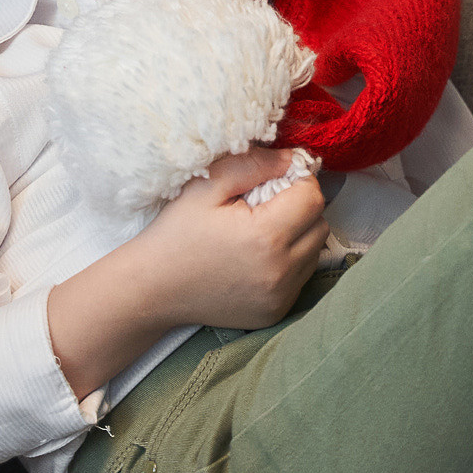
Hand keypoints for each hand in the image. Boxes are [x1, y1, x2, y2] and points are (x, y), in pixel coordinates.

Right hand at [46, 146, 326, 397]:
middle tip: (266, 203)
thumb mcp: (207, 186)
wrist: (152, 289)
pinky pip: (301, 277)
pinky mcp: (276, 313)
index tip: (273, 179)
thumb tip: (293, 159)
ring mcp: (281, 297)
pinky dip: (290, 261)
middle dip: (301, 207)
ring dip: (299, 234)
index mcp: (266, 237)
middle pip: (320, 224)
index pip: (313, 197)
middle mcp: (281, 272)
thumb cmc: (176, 233)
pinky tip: (258, 256)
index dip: (297, 181)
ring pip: (315, 251)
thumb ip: (253, 164)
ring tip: (262, 230)